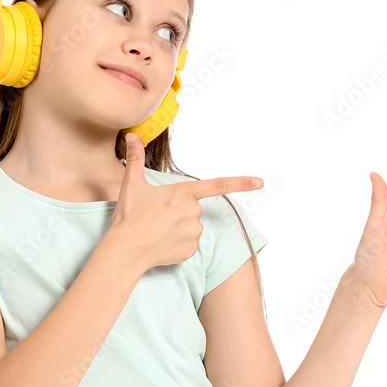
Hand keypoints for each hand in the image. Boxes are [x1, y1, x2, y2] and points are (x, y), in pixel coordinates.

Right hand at [110, 133, 263, 272]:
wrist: (125, 250)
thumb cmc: (129, 216)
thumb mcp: (132, 184)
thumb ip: (135, 158)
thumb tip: (131, 135)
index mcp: (183, 193)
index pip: (218, 186)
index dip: (241, 183)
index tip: (260, 182)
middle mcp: (193, 212)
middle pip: (193, 209)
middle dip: (179, 212)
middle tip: (156, 217)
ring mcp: (194, 233)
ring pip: (192, 227)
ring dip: (178, 228)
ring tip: (157, 232)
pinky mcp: (191, 251)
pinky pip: (189, 245)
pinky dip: (177, 245)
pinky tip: (161, 245)